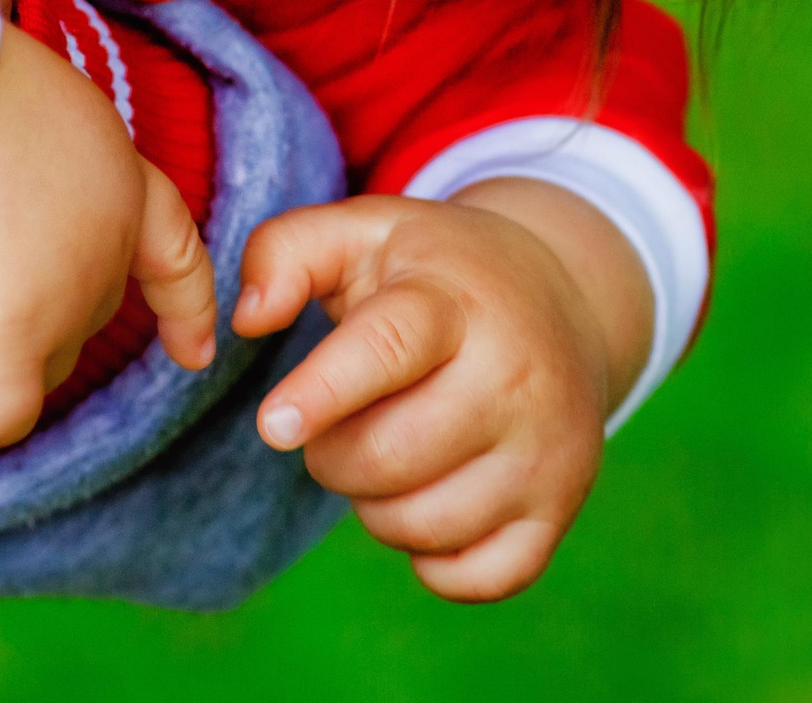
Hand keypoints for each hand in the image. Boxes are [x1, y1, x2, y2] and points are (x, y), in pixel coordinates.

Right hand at [0, 24, 216, 453]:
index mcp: (116, 173)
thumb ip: (32, 169)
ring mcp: (65, 293)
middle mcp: (107, 240)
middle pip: (80, 314)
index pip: (171, 251)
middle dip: (20, 309)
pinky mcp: (7, 335)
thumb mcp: (16, 106)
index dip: (184, 307)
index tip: (195, 353)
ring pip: (36, 362)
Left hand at [232, 183, 655, 601]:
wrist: (563, 296)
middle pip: (389, 457)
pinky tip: (429, 503)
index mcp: (453, 301)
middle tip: (338, 428)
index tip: (274, 426)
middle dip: (333, 457)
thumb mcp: (363, 232)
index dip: (323, 393)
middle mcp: (513, 376)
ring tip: (388, 454)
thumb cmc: (434, 272)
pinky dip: (434, 561)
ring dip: (377, 507)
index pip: (387, 349)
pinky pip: (477, 578)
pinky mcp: (561, 505)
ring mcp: (546, 447)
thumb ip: (283, 253)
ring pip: (424, 525)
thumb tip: (248, 319)